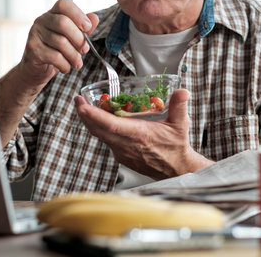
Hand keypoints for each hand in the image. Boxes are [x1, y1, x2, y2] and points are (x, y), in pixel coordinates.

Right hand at [18, 0, 99, 87]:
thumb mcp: (73, 39)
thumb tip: (94, 18)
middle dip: (78, 38)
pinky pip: (55, 56)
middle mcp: (41, 21)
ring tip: (77, 63)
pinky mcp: (33, 49)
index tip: (88, 27)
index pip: (64, 4)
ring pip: (61, 42)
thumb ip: (83, 29)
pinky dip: (65, 65)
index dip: (78, 14)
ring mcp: (35, 34)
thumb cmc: (56, 51)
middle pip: (63, 23)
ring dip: (74, 56)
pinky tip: (66, 67)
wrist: (36, 70)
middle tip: (85, 49)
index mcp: (52, 14)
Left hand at [74, 89, 213, 179]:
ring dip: (89, 121)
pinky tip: (97, 119)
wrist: (176, 169)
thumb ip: (179, 106)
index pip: (111, 125)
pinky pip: (105, 140)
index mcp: (139, 135)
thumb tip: (182, 92)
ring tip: (83, 106)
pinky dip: (98, 129)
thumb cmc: (176, 147)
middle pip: (98, 129)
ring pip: (100, 135)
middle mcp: (127, 145)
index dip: (94, 115)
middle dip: (85, 114)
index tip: (82, 105)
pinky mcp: (121, 155)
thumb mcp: (180, 124)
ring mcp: (122, 151)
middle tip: (78, 99)